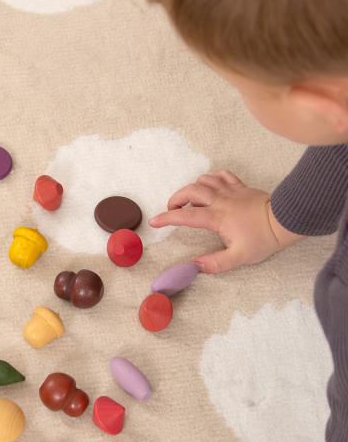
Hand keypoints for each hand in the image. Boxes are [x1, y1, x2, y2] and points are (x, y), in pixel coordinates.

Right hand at [148, 170, 305, 272]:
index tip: (154, 222)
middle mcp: (220, 200)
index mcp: (217, 217)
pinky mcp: (241, 187)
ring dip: (192, 188)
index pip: (185, 216)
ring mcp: (231, 191)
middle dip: (176, 199)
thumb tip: (196, 266)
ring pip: (204, 180)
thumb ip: (216, 263)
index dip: (167, 218)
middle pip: (190, 191)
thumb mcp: (240, 257)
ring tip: (190, 200)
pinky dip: (212, 178)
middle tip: (172, 209)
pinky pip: (222, 175)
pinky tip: (211, 187)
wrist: (286, 220)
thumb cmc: (264, 238)